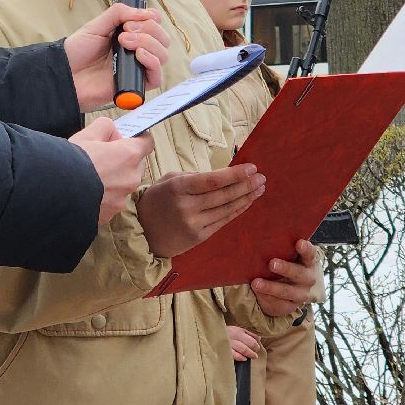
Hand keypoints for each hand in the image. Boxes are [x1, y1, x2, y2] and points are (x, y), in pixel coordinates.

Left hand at [65, 4, 169, 112]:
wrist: (65, 74)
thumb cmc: (78, 51)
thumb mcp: (97, 25)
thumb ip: (119, 13)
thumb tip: (145, 12)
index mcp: (132, 36)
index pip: (156, 25)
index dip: (151, 18)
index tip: (131, 19)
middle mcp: (138, 52)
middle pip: (163, 39)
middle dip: (149, 29)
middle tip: (125, 30)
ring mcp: (138, 69)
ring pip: (163, 55)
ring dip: (148, 43)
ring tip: (124, 41)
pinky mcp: (136, 85)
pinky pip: (157, 77)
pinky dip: (152, 61)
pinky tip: (138, 54)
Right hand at [69, 116, 153, 224]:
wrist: (56, 191)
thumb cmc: (73, 160)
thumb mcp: (88, 133)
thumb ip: (105, 127)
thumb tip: (112, 132)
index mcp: (129, 155)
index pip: (147, 143)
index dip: (138, 138)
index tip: (128, 138)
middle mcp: (131, 178)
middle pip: (137, 165)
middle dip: (125, 160)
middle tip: (105, 156)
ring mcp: (122, 199)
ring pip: (124, 185)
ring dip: (115, 179)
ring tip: (92, 176)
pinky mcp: (110, 214)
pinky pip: (112, 201)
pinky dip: (105, 196)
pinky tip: (88, 191)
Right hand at [136, 165, 263, 257]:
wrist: (142, 232)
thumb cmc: (156, 201)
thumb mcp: (169, 180)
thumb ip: (193, 177)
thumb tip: (220, 175)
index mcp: (178, 188)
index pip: (213, 180)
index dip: (235, 174)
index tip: (252, 167)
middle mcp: (187, 206)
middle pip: (224, 195)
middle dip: (246, 185)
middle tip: (262, 177)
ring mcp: (194, 224)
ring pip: (226, 209)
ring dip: (246, 198)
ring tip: (260, 188)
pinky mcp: (199, 237)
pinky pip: (223, 221)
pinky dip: (237, 211)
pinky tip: (247, 202)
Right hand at [227, 325, 261, 361]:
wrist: (210, 334)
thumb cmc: (225, 333)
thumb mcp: (236, 330)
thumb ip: (248, 333)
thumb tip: (259, 338)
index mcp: (238, 330)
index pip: (251, 337)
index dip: (256, 343)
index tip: (257, 346)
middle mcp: (234, 335)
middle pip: (249, 343)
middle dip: (254, 348)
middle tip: (256, 352)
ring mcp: (229, 342)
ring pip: (243, 348)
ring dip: (250, 353)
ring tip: (253, 356)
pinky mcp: (225, 350)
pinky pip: (234, 354)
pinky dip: (240, 357)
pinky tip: (244, 359)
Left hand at [250, 239, 320, 316]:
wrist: (282, 289)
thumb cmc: (282, 262)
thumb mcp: (283, 254)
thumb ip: (279, 247)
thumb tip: (258, 236)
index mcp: (308, 261)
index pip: (310, 254)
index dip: (306, 249)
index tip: (299, 243)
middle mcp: (308, 278)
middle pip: (299, 273)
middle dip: (286, 268)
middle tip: (272, 263)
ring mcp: (301, 293)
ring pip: (287, 291)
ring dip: (271, 287)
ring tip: (256, 283)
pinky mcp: (291, 306)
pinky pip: (279, 303)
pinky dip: (266, 298)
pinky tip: (257, 292)